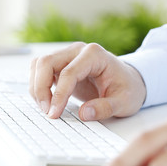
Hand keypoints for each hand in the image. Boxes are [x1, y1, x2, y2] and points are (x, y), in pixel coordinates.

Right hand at [29, 42, 145, 119]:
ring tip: (46, 108)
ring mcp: (68, 56)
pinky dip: (38, 86)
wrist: (129, 83)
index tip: (54, 113)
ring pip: (39, 65)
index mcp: (95, 55)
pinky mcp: (62, 65)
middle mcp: (78, 51)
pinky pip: (41, 71)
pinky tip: (47, 101)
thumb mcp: (124, 102)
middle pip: (46, 62)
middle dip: (41, 88)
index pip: (69, 72)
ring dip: (37, 87)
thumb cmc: (128, 89)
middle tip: (47, 112)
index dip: (58, 94)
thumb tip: (83, 114)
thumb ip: (105, 108)